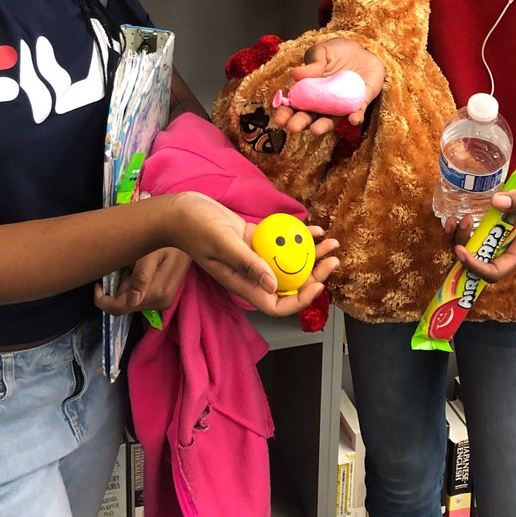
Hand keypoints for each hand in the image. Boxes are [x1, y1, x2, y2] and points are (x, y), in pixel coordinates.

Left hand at [94, 247, 191, 315]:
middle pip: (125, 305)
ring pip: (132, 300)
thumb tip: (132, 301)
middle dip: (118, 288)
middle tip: (121, 265)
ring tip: (132, 263)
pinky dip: (134, 284)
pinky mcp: (165, 295)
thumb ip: (141, 276)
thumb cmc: (168, 239)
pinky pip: (141, 295)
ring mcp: (164, 301)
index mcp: (156, 294)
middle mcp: (161, 303)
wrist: (190, 234)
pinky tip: (139, 268)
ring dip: (126, 284)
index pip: (119, 308)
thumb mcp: (150, 253)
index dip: (103, 299)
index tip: (98, 282)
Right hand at [171, 191, 339, 316]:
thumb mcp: (223, 244)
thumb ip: (247, 264)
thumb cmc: (196, 228)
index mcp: (243, 284)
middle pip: (289, 284)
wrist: (182, 211)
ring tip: (331, 242)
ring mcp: (254, 258)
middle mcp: (251, 275)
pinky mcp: (254, 241)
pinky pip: (280, 242)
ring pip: (289, 262)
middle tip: (333, 259)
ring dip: (312, 255)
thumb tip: (274, 285)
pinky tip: (313, 228)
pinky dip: (297, 236)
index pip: (277, 305)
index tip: (318, 285)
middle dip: (315, 275)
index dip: (300, 301)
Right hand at [270, 38, 384, 135]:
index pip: (293, 105)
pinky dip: (355, 117)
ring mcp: (340, 105)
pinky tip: (353, 119)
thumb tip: (296, 74)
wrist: (363, 50)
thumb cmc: (337, 52)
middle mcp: (322, 103)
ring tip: (315, 130)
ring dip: (323, 126)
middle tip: (293, 127)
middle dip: (300, 123)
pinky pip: (357, 113)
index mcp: (308, 90)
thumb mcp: (322, 51)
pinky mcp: (359, 104)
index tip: (279, 120)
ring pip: (330, 120)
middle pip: (309, 116)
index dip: (285, 113)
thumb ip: (312, 62)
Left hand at [446, 161, 515, 283]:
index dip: (476, 268)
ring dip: (460, 235)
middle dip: (463, 246)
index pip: (496, 271)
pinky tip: (457, 212)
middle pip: (478, 258)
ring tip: (458, 217)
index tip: (461, 251)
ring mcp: (501, 231)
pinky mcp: (496, 217)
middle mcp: (509, 244)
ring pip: (472, 244)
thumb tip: (496, 202)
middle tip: (461, 221)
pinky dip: (462, 224)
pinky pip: (473, 227)